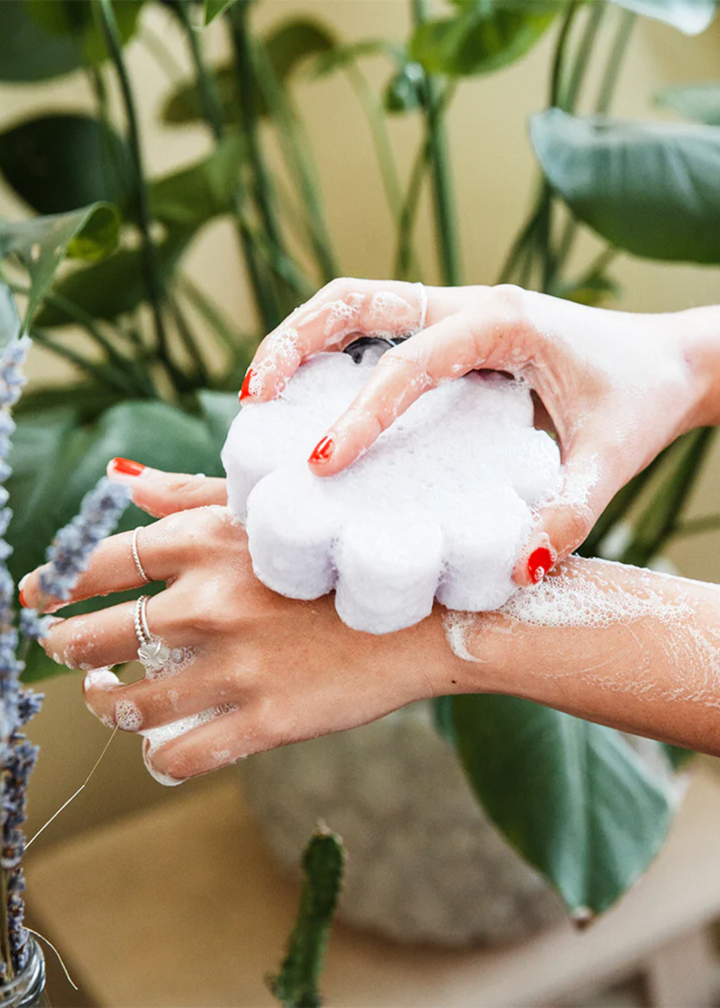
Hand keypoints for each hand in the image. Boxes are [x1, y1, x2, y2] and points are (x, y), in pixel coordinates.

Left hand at [20, 466, 461, 783]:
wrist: (425, 613)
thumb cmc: (341, 550)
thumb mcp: (266, 507)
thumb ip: (186, 493)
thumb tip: (118, 479)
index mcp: (203, 542)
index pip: (97, 565)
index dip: (53, 586)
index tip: (37, 600)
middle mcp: (206, 602)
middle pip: (92, 636)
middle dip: (66, 648)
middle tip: (71, 653)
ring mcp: (233, 666)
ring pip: (127, 705)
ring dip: (109, 705)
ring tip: (113, 698)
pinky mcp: (263, 721)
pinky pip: (178, 756)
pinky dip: (159, 757)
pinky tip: (162, 747)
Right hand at [243, 279, 707, 583]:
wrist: (671, 362)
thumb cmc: (641, 402)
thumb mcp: (611, 459)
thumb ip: (570, 512)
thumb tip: (518, 566)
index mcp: (504, 324)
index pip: (411, 362)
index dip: (360, 412)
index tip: (322, 463)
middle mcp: (469, 307)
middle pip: (356, 299)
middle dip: (294, 340)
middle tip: (252, 398)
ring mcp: (454, 314)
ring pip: (354, 306)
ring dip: (298, 340)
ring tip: (255, 396)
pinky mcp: (448, 334)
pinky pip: (373, 333)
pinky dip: (327, 357)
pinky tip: (304, 404)